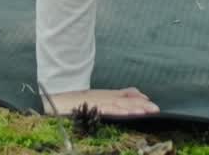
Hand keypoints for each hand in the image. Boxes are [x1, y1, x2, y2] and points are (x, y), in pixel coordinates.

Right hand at [43, 87, 159, 116]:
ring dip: (130, 109)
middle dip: (140, 105)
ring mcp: (95, 103)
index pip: (125, 97)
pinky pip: (103, 110)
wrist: (54, 98)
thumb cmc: (77, 100)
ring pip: (116, 106)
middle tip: (155, 109)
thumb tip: (138, 95)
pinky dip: (114, 111)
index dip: (139, 100)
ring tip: (144, 111)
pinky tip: (123, 113)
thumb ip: (118, 95)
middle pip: (124, 101)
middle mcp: (103, 98)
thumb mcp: (99, 97)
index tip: (153, 104)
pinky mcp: (88, 108)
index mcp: (106, 96)